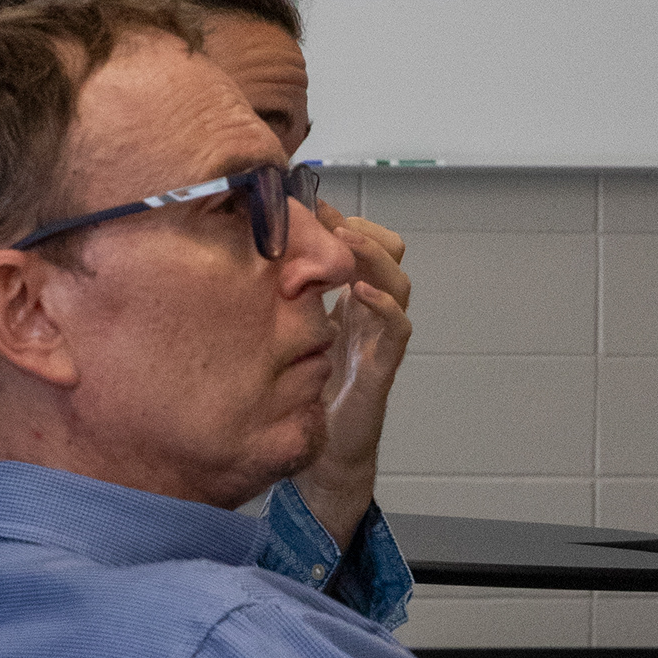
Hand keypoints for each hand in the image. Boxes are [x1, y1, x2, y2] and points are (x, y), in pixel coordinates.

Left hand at [292, 203, 412, 550]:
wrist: (322, 451)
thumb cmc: (307, 391)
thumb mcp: (290, 332)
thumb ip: (286, 299)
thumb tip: (257, 256)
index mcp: (352, 300)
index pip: (366, 244)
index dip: (347, 221)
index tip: (314, 205)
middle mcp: (372, 313)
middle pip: (391, 252)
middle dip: (363, 231)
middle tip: (330, 223)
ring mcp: (381, 338)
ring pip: (400, 282)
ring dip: (374, 256)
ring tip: (345, 242)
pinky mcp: (382, 367)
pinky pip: (398, 328)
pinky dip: (384, 305)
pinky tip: (361, 292)